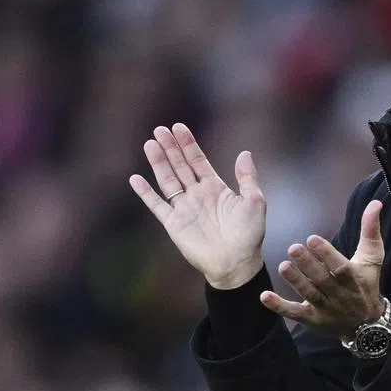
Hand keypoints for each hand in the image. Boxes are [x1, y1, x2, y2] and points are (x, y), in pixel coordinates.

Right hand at [130, 123, 264, 288]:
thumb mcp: (255, 201)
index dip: (188, 144)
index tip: (179, 127)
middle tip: (160, 129)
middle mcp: (197, 195)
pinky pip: (156, 205)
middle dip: (170, 148)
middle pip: (180, 166)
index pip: (198, 161)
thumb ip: (247, 177)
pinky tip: (135, 179)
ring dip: (158, 162)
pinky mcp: (174, 223)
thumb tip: (245, 152)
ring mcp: (184, 208)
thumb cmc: (249, 235)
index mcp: (215, 188)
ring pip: (167, 180)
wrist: (236, 264)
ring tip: (150, 144)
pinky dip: (145, 193)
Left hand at [261, 200, 385, 337]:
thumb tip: (375, 203)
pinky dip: (280, 306)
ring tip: (283, 266)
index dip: (327, 254)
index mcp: (353, 279)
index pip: (340, 267)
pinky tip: (265, 296)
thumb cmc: (366, 284)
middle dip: (308, 265)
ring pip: (309, 294)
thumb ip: (370, 231)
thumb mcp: (372, 258)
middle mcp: (339, 295)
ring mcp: (324, 308)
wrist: (366, 325)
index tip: (312, 238)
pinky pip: (295, 313)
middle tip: (293, 248)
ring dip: (295, 281)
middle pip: (323, 280)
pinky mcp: (312, 319)